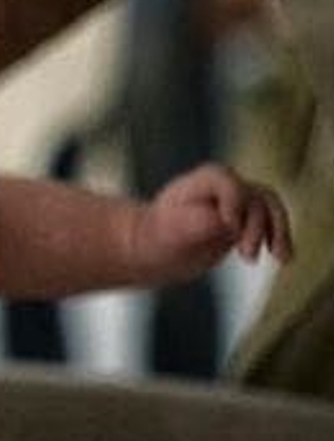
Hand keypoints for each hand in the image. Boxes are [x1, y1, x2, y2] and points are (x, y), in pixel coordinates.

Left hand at [136, 164, 292, 282]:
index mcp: (202, 180)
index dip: (234, 202)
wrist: (156, 248)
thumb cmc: (157, 237)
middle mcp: (225, 186)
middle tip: (247, 257)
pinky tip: (284, 259)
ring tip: (280, 259)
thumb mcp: (173, 230)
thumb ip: (200, 222)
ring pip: (270, 208)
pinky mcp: (247, 219)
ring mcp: (239, 201)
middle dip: (256, 227)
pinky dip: (280, 239)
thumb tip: (225, 222)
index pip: (228, 183)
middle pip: (254, 197)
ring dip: (278, 232)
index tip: (229, 228)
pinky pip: (272, 223)